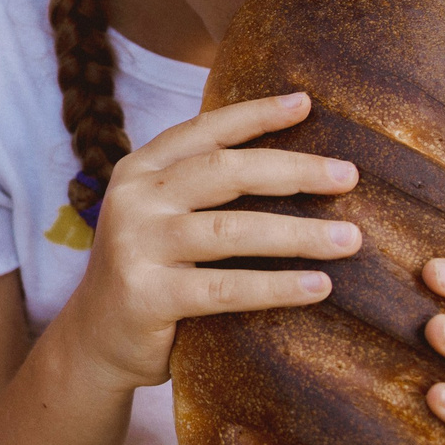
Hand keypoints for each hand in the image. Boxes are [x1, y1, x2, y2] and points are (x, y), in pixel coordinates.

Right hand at [54, 92, 363, 393]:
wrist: (96, 341)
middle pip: (223, 171)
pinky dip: (276, 286)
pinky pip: (223, 288)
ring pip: (230, 229)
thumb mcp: (161, 217)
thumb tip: (294, 164)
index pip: (202, 131)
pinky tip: (317, 286)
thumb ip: (201, 191)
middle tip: (348, 176)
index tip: (305, 103)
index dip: (254, 115)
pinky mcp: (146, 295)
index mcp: (139, 170)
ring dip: (298, 233)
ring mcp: (135, 246)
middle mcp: (133, 199)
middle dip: (293, 170)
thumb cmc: (150, 273)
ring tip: (349, 239)